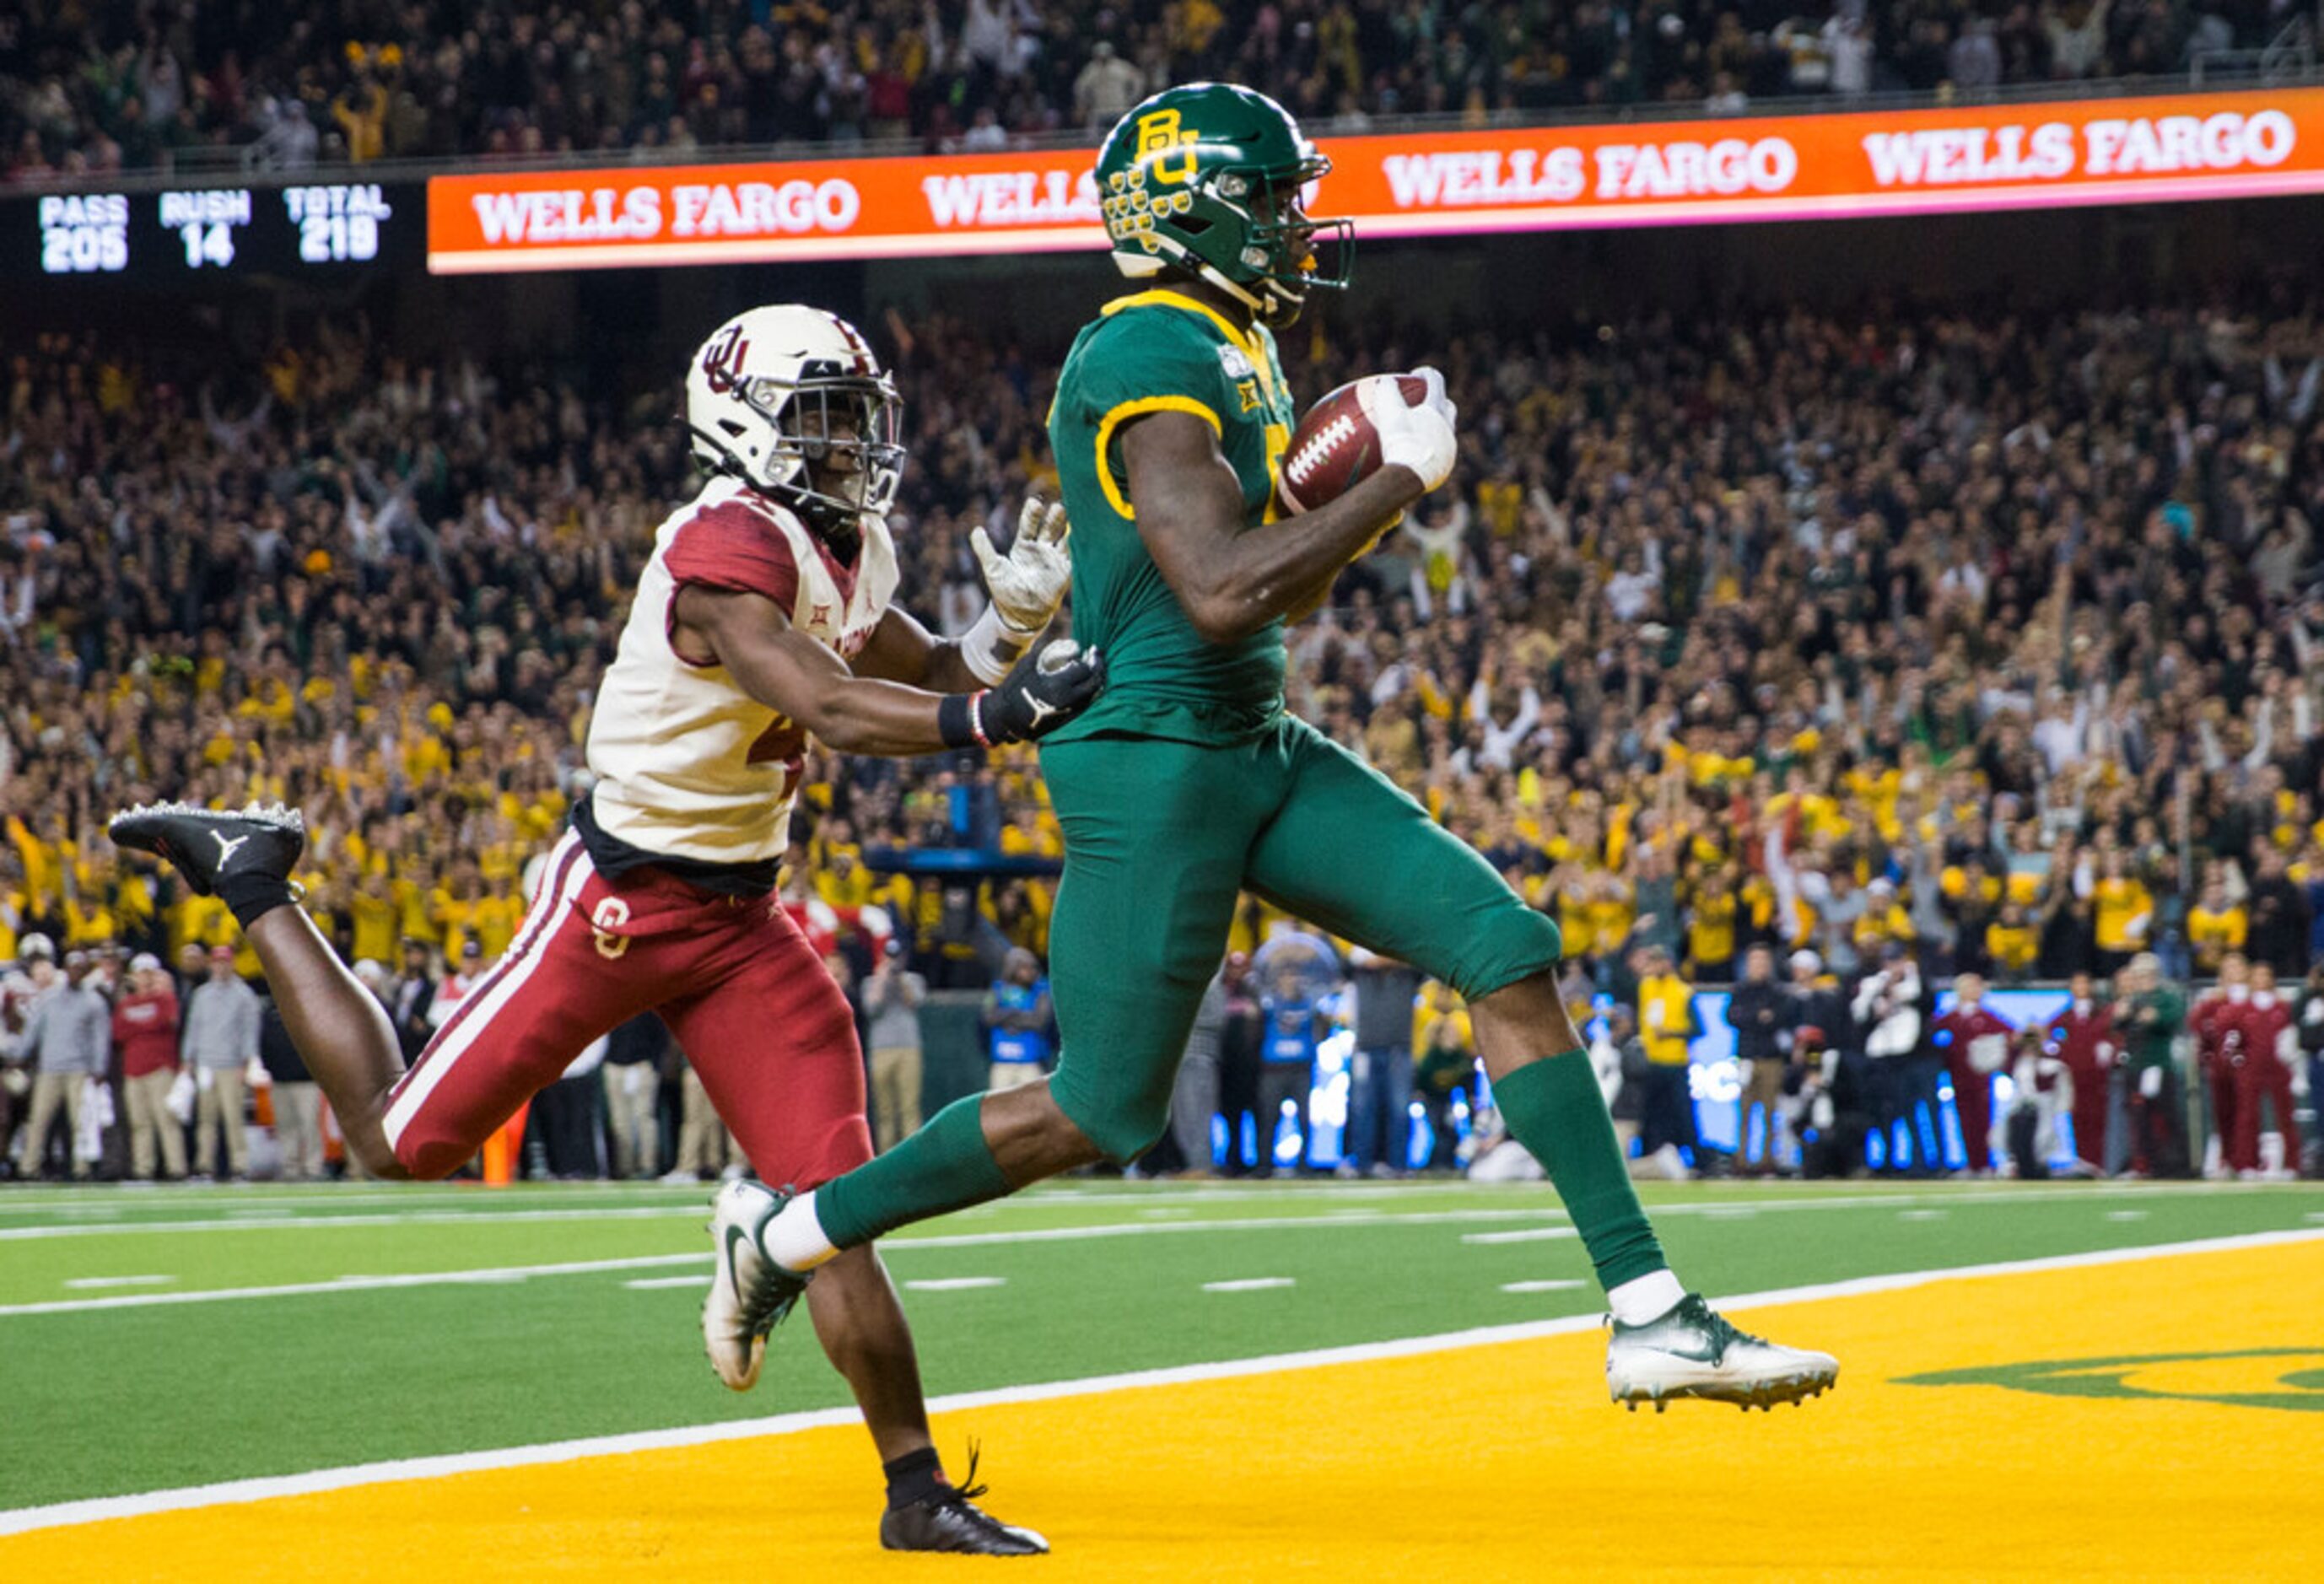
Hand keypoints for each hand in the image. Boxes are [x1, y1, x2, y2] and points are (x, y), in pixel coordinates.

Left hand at [970, 496, 1072, 636]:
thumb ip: (985, 549)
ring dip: (1069, 529)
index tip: (1035, 502)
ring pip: (1065, 539)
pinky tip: (1084, 537)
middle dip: (1054, 517)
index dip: (1032, 514)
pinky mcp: (1065, 573)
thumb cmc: (1005, 591)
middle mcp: (1041, 550)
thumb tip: (976, 530)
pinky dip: (1079, 548)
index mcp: (1023, 547)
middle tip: (1058, 506)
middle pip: (1050, 528)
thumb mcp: (993, 569)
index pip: (1029, 526)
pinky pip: (1074, 558)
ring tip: (1075, 516)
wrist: (1020, 615)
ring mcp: (1054, 561)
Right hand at [976, 639, 1105, 744]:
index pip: (1084, 669)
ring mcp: (1068, 712)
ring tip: (1095, 669)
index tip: (1089, 650)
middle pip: (1094, 683)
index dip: (1090, 658)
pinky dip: (1090, 693)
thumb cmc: (1014, 687)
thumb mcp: (1028, 663)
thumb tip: (1069, 644)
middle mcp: (1066, 700)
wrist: (1004, 717)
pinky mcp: (1066, 721)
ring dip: (1097, 680)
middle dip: (1098, 668)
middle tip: (1096, 657)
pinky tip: (1088, 684)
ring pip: (1093, 695)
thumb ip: (1049, 652)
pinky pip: (1086, 705)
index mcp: (1057, 684)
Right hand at [1358, 368, 1457, 493]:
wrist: (1408, 478)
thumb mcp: (1388, 412)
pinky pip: (1438, 454)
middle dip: (1436, 400)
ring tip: (1418, 430)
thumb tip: (1386, 381)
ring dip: (1434, 427)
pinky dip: (1428, 449)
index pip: (1436, 382)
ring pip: (1445, 432)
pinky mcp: (1444, 467)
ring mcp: (1448, 448)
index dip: (1425, 374)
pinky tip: (1414, 455)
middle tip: (1420, 403)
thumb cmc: (1399, 441)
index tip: (1415, 376)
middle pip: (1447, 406)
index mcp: (1436, 409)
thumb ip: (1387, 391)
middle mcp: (1447, 427)